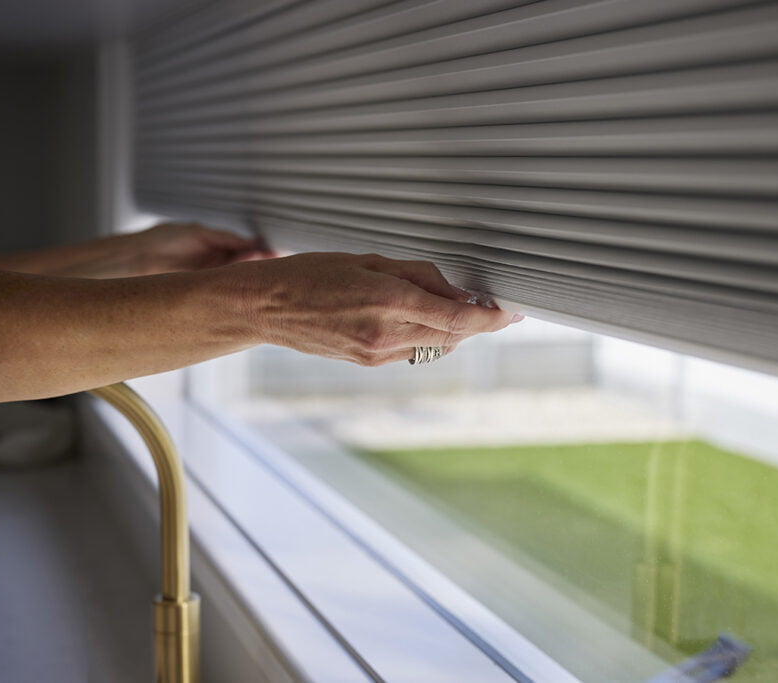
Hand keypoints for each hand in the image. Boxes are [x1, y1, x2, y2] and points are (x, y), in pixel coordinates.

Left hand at [131, 222, 275, 274]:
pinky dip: (236, 284)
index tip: (273, 250)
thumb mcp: (198, 232)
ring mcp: (211, 275)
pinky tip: (247, 282)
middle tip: (273, 260)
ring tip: (264, 270)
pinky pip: (225, 286)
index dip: (258, 248)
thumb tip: (251, 242)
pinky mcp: (204, 288)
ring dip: (250, 271)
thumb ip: (224, 237)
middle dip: (259, 260)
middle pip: (244, 261)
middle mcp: (215, 260)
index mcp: (215, 244)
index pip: (243, 246)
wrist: (138, 258)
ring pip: (237, 274)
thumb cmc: (162, 240)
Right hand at [236, 252, 521, 365]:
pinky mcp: (369, 363)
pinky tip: (419, 317)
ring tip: (451, 305)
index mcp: (389, 303)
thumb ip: (417, 275)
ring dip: (451, 329)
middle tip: (490, 304)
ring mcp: (377, 355)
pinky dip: (426, 335)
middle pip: (453, 336)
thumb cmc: (311, 273)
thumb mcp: (369, 261)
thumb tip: (455, 290)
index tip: (512, 312)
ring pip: (435, 346)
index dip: (491, 319)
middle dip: (476, 322)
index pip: (457, 319)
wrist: (265, 308)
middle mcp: (387, 335)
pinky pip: (413, 351)